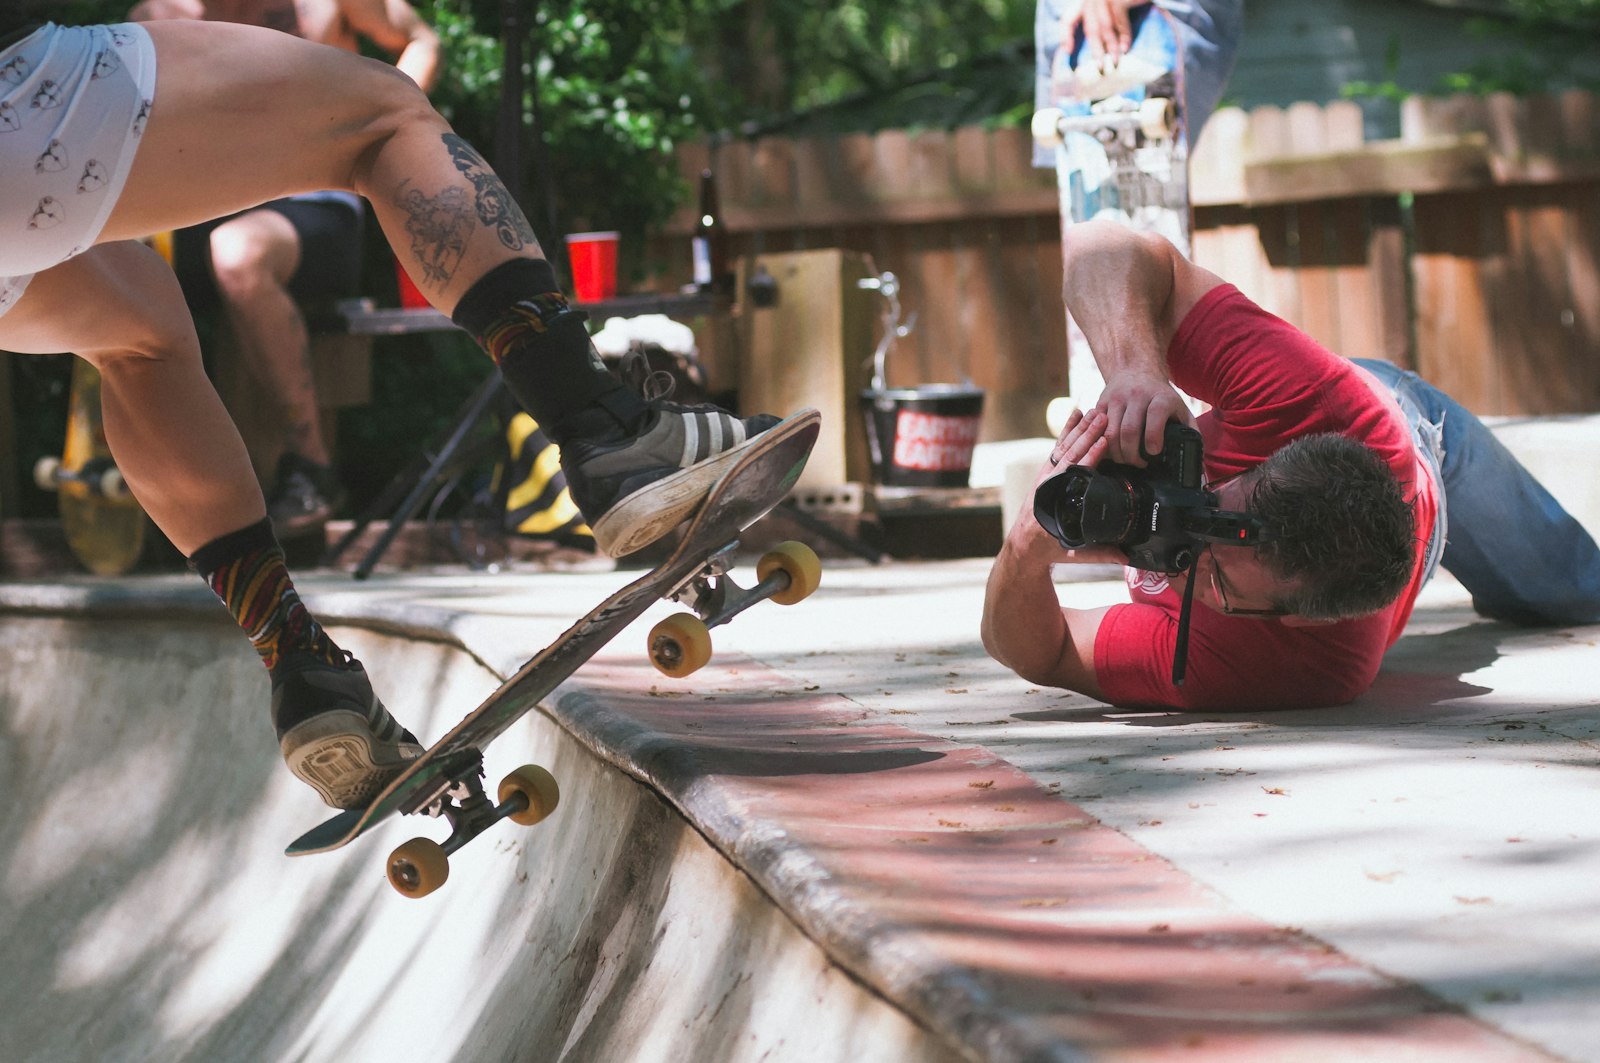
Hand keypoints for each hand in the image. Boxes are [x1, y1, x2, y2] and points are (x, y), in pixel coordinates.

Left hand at [1002, 406, 1125, 566]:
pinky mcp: (1048, 472)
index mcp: (1054, 502)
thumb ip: (1100, 554)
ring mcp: (1046, 476)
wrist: (1024, 546)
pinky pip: (1059, 447)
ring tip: (1097, 411)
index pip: (1074, 475)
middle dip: (1087, 435)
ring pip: (1064, 447)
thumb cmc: (1049, 549)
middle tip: (1104, 418)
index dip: (1089, 458)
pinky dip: (1067, 430)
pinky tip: (1077, 414)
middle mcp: (1048, 484)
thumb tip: (1126, 557)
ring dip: (1080, 429)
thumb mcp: (1074, 553)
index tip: (1104, 443)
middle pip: (1070, 455)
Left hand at [1063, 0, 1136, 69]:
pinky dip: (1124, 37)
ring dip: (1111, 47)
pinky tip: (1126, 49)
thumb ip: (1099, 19)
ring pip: (1105, 28)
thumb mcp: (1110, 7)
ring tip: (1115, 63)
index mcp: (1086, 0)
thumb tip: (1097, 45)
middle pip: (1090, 28)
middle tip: (1100, 69)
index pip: (1068, 18)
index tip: (1068, 51)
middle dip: (1096, 51)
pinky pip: (1120, 22)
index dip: (1066, 35)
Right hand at [1094, 372, 1194, 466]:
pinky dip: (1103, 444)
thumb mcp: (1180, 408)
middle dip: (1132, 455)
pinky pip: (1098, 429)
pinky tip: (1112, 452)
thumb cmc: (1161, 396)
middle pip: (1128, 430)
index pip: (1155, 415)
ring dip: (1117, 454)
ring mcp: (1116, 398)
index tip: (1154, 453)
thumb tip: (1198, 463)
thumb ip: (1190, 432)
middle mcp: (1136, 395)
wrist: (1136, 369)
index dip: (1153, 436)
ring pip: (1110, 433)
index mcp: (1160, 396)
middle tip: (1139, 464)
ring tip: (1125, 461)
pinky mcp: (1102, 403)